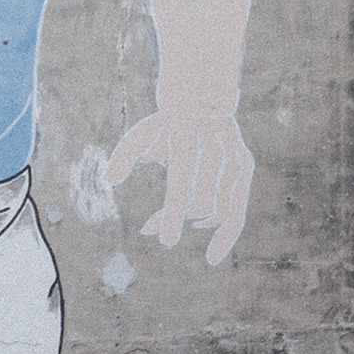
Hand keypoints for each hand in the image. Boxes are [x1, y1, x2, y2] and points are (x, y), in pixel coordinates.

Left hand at [107, 110, 252, 265]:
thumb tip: (108, 179)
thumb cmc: (163, 125)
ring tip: (169, 225)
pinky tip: (212, 253)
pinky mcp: (246, 165)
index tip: (166, 242)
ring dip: (195, 224)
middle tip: (150, 227)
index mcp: (188, 138)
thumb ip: (123, 155)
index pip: (181, 184)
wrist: (202, 100)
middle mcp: (216, 147)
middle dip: (176, 219)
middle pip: (201, 201)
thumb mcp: (140, 134)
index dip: (174, 215)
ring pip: (221, 209)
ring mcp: (235, 156)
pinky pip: (239, 209)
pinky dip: (227, 234)